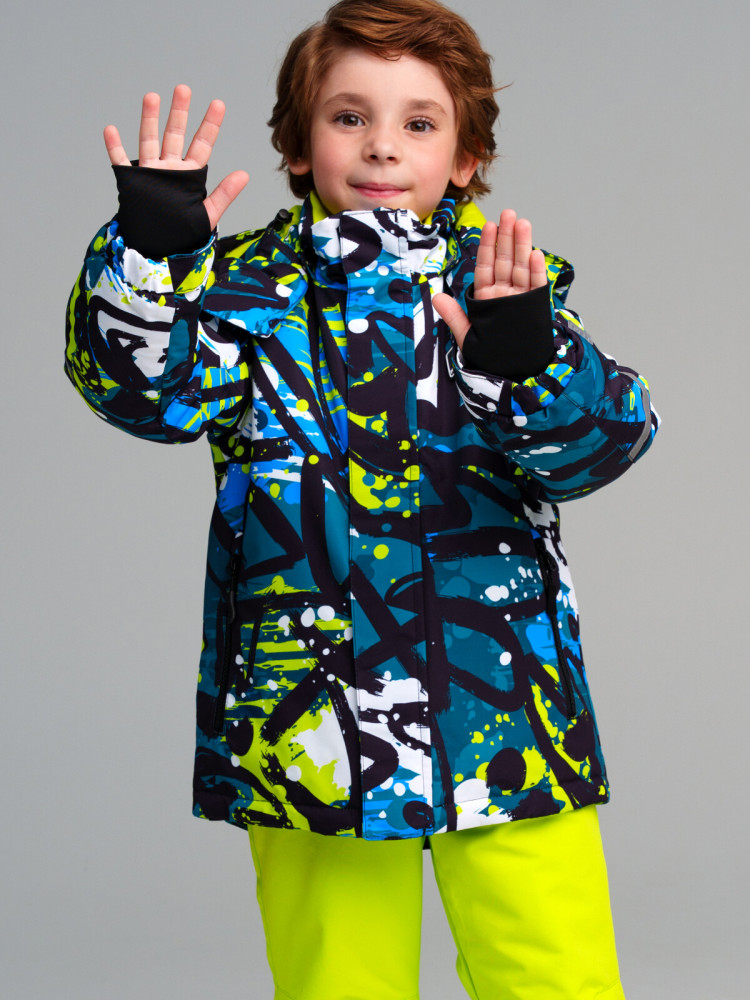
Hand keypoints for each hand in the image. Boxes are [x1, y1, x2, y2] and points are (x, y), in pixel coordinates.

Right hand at [103, 84, 248, 229]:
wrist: (158, 249)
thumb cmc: (183, 234)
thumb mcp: (208, 214)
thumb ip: (225, 194)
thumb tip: (245, 174)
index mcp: (189, 175)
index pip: (202, 144)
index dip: (210, 125)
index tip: (218, 104)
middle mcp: (169, 169)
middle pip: (175, 134)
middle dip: (179, 112)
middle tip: (183, 89)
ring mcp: (150, 173)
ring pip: (149, 140)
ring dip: (149, 119)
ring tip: (152, 96)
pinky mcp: (132, 182)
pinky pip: (120, 162)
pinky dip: (114, 147)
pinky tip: (110, 129)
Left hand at [433, 209, 546, 349]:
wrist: (512, 372)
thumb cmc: (489, 355)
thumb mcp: (467, 335)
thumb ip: (454, 315)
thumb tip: (436, 297)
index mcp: (486, 298)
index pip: (485, 267)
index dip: (486, 246)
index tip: (488, 225)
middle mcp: (504, 294)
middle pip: (505, 261)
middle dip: (506, 237)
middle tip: (508, 213)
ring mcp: (521, 299)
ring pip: (522, 267)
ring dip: (522, 246)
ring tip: (522, 223)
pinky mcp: (535, 307)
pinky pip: (537, 286)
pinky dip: (537, 271)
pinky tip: (534, 253)